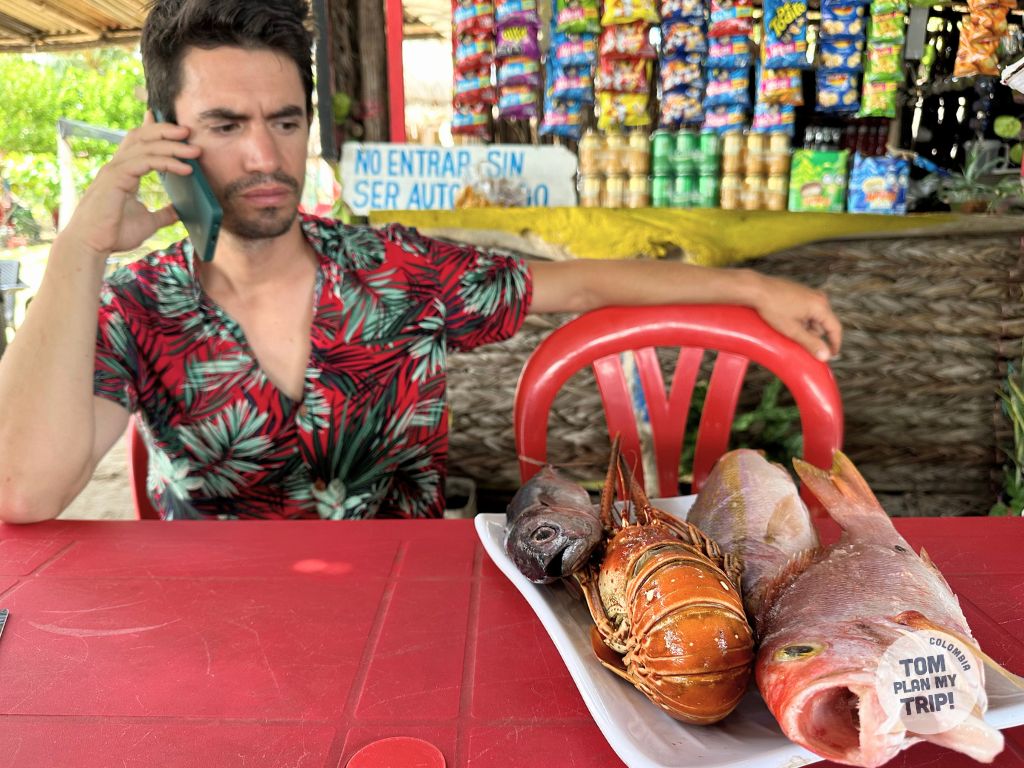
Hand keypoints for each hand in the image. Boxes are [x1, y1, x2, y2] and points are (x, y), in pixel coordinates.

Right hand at [60, 110, 201, 258]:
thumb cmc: (113, 234)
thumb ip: (163, 214)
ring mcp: (115, 171)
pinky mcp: (116, 178)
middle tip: (189, 131)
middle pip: (141, 137)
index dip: (155, 131)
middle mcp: (117, 167)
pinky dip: (167, 162)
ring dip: (173, 146)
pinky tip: (185, 168)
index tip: (175, 127)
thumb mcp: (147, 222)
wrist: (92, 246)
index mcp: (122, 173)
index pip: (138, 143)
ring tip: (195, 150)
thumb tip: (180, 211)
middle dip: (166, 131)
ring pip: (146, 147)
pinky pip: (145, 162)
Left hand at [750, 273, 841, 361]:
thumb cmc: (772, 307)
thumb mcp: (792, 330)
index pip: (835, 328)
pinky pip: (807, 310)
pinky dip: (801, 319)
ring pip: (814, 318)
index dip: (834, 344)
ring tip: (788, 327)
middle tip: (796, 338)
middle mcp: (819, 297)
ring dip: (805, 327)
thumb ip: (810, 343)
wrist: (757, 289)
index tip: (831, 355)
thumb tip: (825, 356)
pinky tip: (786, 320)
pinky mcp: (801, 293)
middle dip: (812, 334)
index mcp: (820, 306)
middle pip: (823, 324)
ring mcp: (810, 293)